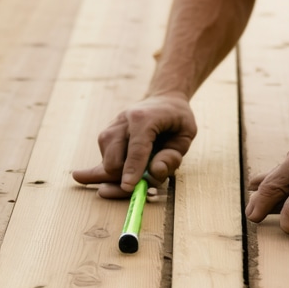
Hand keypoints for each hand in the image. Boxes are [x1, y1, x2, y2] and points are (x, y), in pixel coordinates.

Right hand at [72, 94, 196, 197]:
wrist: (163, 99)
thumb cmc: (177, 119)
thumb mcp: (186, 134)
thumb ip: (173, 155)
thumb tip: (155, 172)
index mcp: (144, 118)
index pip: (137, 148)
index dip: (133, 170)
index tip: (128, 187)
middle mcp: (123, 121)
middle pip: (114, 160)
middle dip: (124, 178)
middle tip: (140, 188)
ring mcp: (111, 128)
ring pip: (106, 162)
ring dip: (119, 175)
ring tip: (137, 175)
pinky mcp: (106, 135)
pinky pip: (104, 160)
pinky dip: (110, 170)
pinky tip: (101, 172)